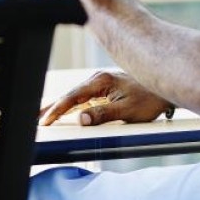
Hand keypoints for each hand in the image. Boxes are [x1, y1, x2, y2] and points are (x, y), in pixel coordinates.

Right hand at [39, 69, 172, 125]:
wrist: (165, 88)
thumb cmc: (149, 99)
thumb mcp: (127, 111)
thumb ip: (103, 115)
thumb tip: (81, 119)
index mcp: (100, 82)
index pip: (72, 97)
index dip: (57, 110)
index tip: (45, 120)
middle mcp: (97, 79)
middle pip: (68, 95)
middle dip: (51, 107)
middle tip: (34, 118)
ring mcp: (100, 83)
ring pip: (74, 95)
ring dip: (59, 106)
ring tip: (42, 115)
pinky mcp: (104, 88)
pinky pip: (82, 97)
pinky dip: (70, 104)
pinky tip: (63, 110)